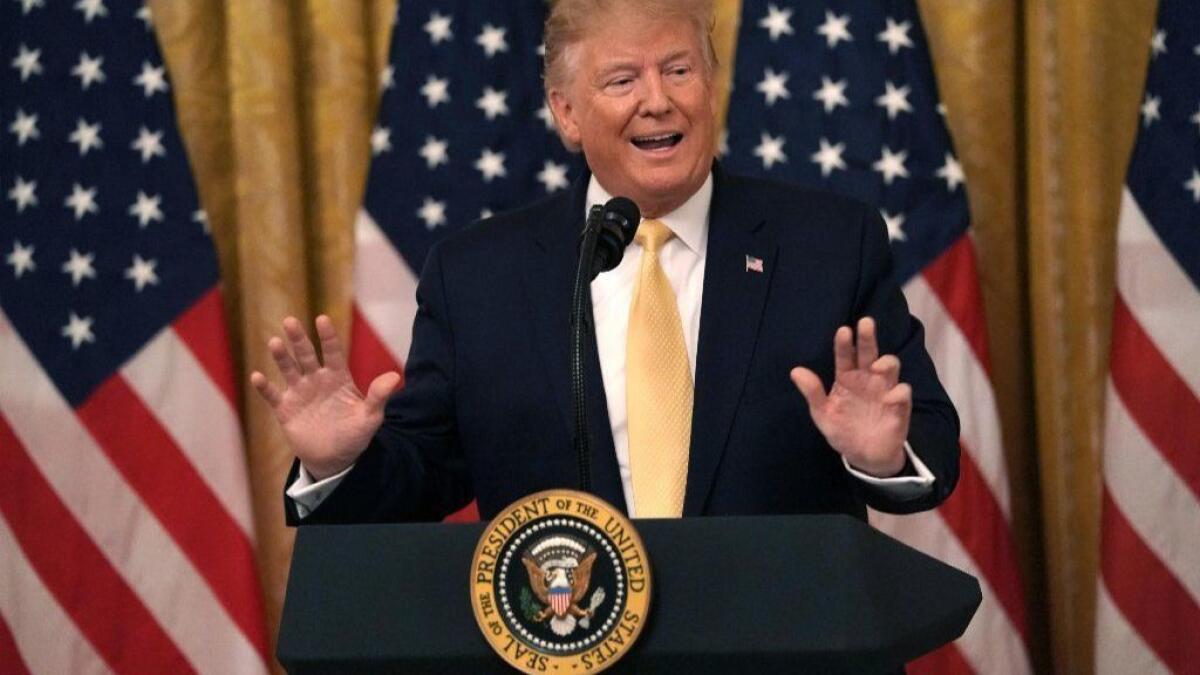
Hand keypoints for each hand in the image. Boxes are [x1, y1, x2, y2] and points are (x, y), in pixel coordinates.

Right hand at [250, 315, 399, 479]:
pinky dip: (264, 387)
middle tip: (290, 321)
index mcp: (338, 378)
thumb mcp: (370, 417)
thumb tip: (395, 377)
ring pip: (288, 370)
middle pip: (306, 355)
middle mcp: (317, 380)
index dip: (328, 337)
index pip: (333, 352)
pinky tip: (257, 377)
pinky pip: (272, 395)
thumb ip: (378, 396)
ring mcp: (299, 393)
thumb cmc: (354, 435)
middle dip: (298, 339)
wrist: (334, 459)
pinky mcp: (285, 409)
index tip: (322, 319)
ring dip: (281, 357)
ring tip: (274, 343)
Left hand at [790, 317, 910, 476]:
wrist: (864, 456)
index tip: (843, 331)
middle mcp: (867, 379)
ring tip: (876, 366)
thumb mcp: (823, 414)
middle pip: (870, 352)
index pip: (845, 356)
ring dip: (886, 362)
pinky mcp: (899, 406)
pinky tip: (889, 399)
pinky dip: (898, 392)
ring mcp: (884, 390)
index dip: (844, 343)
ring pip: (891, 366)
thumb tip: (795, 371)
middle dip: (868, 337)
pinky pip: (902, 392)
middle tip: (865, 322)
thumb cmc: (842, 430)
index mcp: (847, 378)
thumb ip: (812, 393)